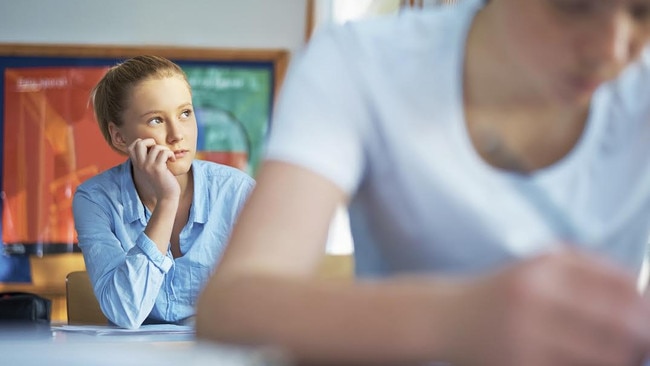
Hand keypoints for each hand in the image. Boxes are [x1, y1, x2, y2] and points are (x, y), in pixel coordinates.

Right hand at [128, 138, 180, 200]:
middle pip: (139, 143)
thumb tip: (153, 146)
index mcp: (137, 165)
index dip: (141, 142)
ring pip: (156, 147)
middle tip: (159, 150)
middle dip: (150, 141)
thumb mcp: (150, 171)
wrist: (166, 197)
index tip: (151, 149)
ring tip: (169, 157)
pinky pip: (164, 152)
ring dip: (165, 150)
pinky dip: (170, 154)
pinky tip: (172, 160)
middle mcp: (140, 165)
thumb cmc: (161, 183)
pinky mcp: (158, 169)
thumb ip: (147, 161)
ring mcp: (148, 167)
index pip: (131, 147)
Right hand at [446, 249, 649, 365]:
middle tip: (639, 342)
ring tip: (617, 356)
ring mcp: (527, 338)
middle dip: (641, 337)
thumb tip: (644, 292)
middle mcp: (535, 299)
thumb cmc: (504, 291)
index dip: (646, 305)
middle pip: (622, 326)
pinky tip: (585, 362)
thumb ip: (591, 268)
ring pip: (606, 358)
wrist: (447, 319)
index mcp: (544, 268)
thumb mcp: (539, 264)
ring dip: (623, 359)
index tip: (645, 316)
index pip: (623, 288)